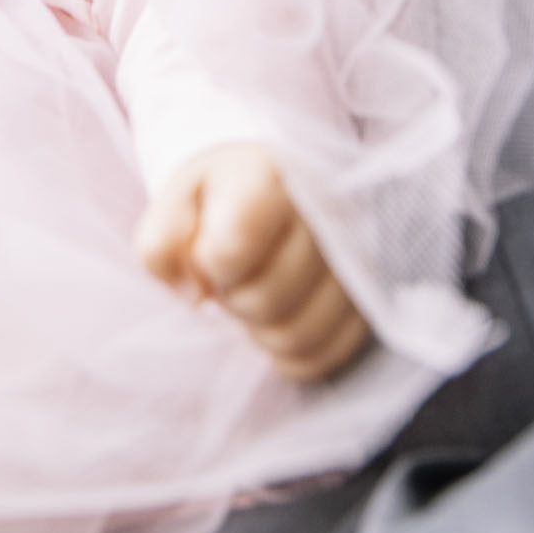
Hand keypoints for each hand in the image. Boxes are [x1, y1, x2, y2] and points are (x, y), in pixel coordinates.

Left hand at [135, 142, 369, 382]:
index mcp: (271, 176)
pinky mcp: (371, 296)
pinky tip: (277, 321)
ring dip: (260, 330)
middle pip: (265, 301)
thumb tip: (193, 296)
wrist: (278, 181)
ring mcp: (357, 256)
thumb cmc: (222, 193)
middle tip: (230, 279)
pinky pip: (327, 356)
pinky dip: (291, 354)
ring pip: (298, 336)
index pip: (229, 250)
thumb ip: (162, 243)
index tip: (207, 250)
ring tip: (253, 297)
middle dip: (232, 300)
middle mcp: (326, 212)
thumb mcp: (177, 199)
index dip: (207, 265)